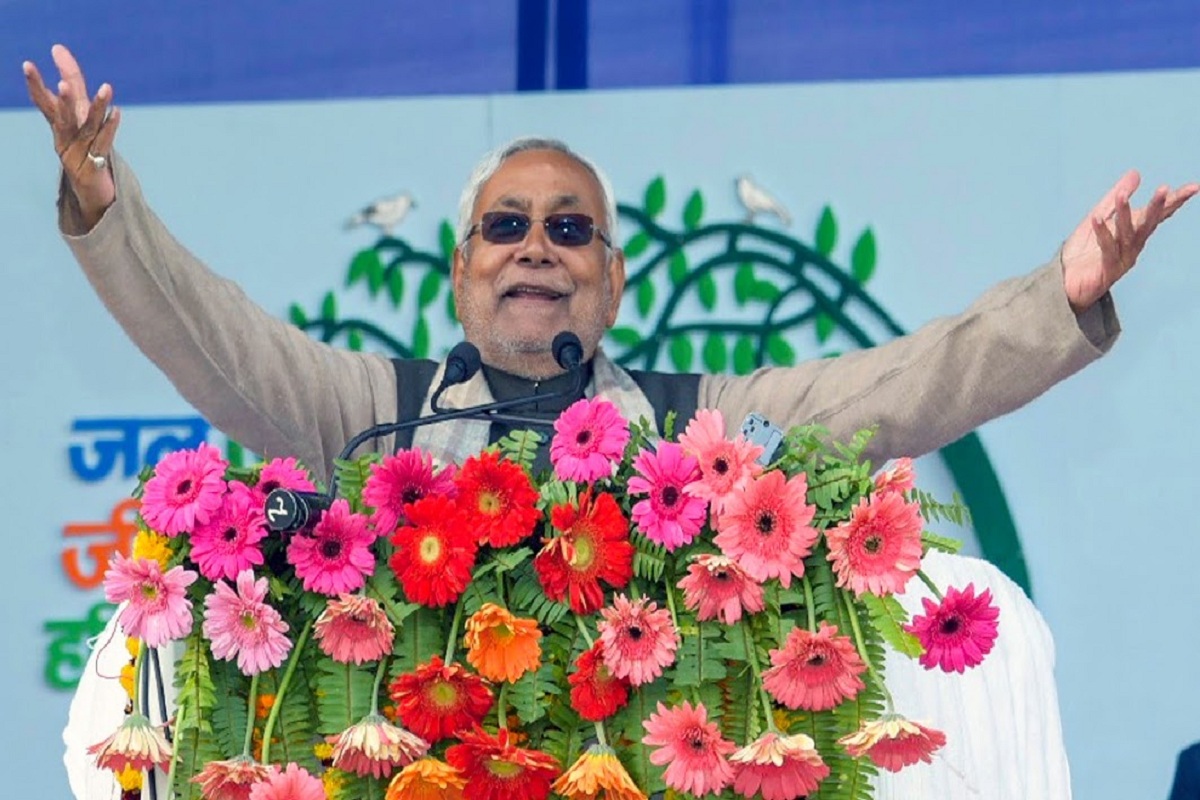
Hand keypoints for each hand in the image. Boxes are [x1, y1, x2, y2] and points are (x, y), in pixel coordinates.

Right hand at [24, 44, 120, 228]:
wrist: (92, 190)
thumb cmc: (85, 144)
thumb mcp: (78, 112)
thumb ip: (72, 81)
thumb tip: (58, 48)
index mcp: (58, 126)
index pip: (44, 103)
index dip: (36, 85)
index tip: (27, 65)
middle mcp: (65, 139)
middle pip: (63, 118)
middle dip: (64, 102)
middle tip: (64, 86)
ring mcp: (78, 155)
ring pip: (87, 130)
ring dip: (96, 110)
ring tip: (106, 89)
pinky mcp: (93, 168)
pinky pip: (103, 145)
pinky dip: (110, 128)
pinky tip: (117, 112)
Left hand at [1061, 170, 1197, 310]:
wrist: (1064, 285)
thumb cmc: (1083, 253)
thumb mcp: (1099, 218)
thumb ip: (1116, 198)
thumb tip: (1136, 173)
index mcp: (1134, 233)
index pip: (1158, 214)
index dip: (1175, 200)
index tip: (1194, 187)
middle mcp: (1133, 246)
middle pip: (1148, 224)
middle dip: (1157, 207)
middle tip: (1164, 188)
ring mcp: (1122, 259)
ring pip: (1127, 235)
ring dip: (1125, 214)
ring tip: (1121, 195)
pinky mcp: (1107, 270)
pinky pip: (1106, 249)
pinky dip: (1102, 233)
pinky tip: (1097, 218)